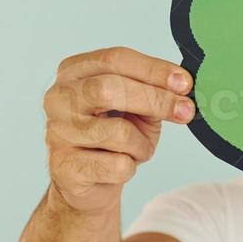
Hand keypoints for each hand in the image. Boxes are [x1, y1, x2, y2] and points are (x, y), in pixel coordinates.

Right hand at [42, 47, 193, 213]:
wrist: (88, 181)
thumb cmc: (114, 137)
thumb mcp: (137, 107)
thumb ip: (154, 92)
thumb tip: (182, 87)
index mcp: (75, 71)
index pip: (115, 59)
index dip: (153, 69)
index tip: (184, 83)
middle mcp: (58, 97)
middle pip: (109, 88)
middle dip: (155, 99)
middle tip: (185, 111)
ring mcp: (57, 131)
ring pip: (117, 132)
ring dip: (142, 144)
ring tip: (138, 150)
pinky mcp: (63, 166)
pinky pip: (116, 166)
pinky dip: (130, 167)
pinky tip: (120, 167)